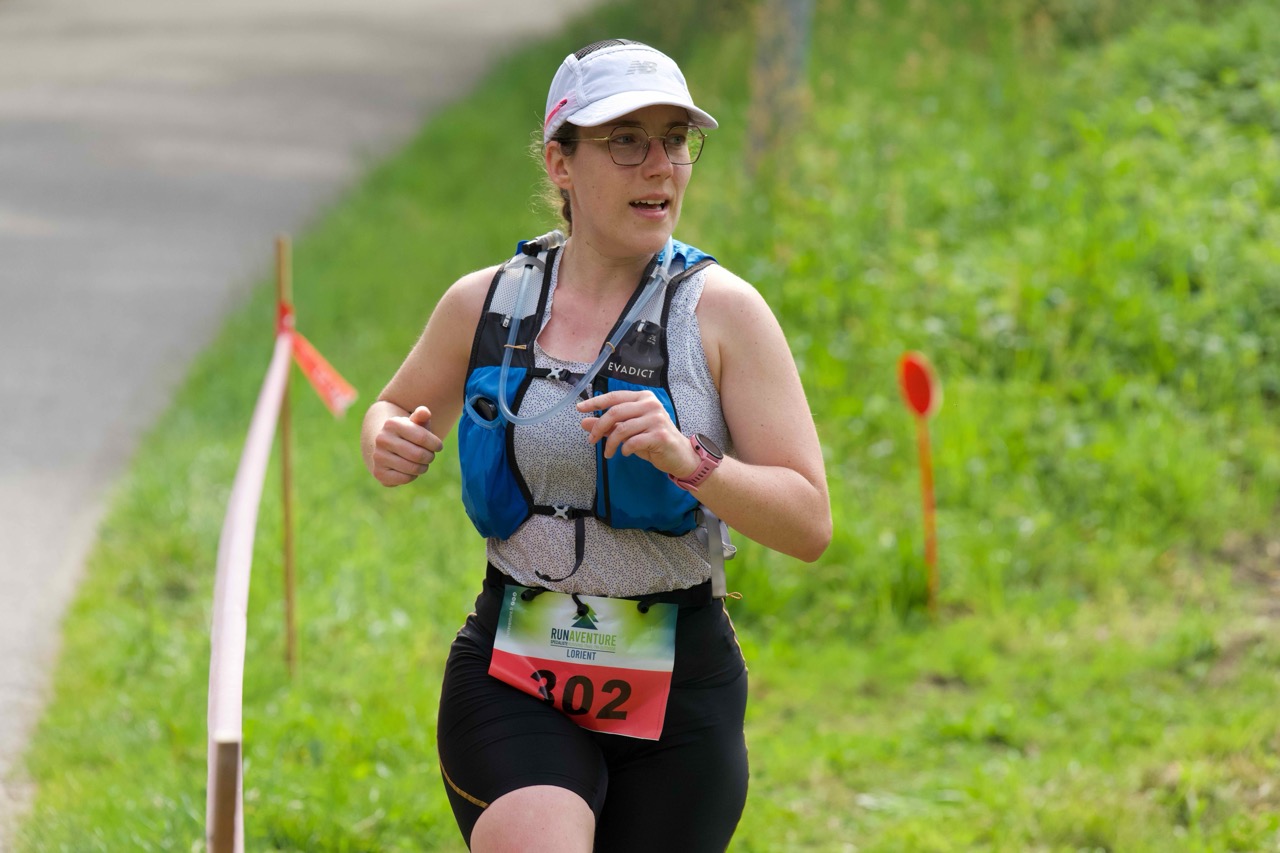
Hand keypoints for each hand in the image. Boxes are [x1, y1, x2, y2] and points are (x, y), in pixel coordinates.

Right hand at [371, 406, 443, 486]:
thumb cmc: (409, 433)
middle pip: (418, 455)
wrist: (388, 447)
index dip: (435, 444)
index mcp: (392, 424)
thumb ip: (422, 416)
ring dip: (423, 468)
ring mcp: (378, 457)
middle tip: (430, 456)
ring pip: (412, 468)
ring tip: (422, 463)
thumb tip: (425, 412)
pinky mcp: (378, 473)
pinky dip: (412, 476)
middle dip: (430, 457)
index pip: (422, 437)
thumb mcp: (416, 423)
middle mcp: (382, 439)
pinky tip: (410, 470)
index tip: (438, 446)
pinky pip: (405, 478)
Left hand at [576, 391, 697, 476]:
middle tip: (591, 440)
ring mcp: (656, 419)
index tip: (580, 408)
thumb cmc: (653, 440)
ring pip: (622, 429)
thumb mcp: (629, 431)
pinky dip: (624, 449)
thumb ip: (609, 425)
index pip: (614, 397)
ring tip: (608, 453)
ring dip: (610, 443)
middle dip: (599, 427)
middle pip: (616, 412)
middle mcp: (650, 404)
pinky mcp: (660, 435)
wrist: (678, 455)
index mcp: (643, 398)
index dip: (595, 402)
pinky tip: (625, 453)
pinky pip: (633, 442)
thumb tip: (585, 423)